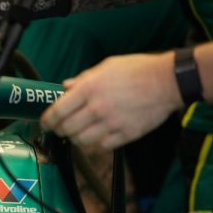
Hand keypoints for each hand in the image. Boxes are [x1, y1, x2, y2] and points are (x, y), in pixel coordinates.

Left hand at [40, 52, 182, 149]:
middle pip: (67, 129)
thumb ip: (83, 79)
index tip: (44, 123)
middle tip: (61, 128)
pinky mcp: (126, 135)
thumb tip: (65, 87)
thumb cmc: (137, 70)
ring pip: (82, 141)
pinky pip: (102, 146)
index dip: (47, 120)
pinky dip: (96, 144)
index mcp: (89, 89)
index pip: (58, 111)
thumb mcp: (106, 67)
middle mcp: (97, 108)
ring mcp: (111, 123)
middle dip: (60, 130)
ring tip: (79, 132)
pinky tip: (98, 135)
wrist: (168, 81)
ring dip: (76, 138)